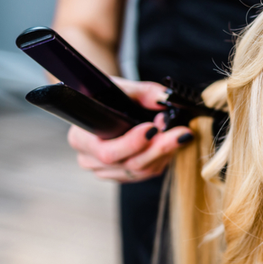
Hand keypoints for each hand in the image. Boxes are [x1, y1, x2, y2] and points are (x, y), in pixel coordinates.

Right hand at [67, 78, 194, 182]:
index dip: (133, 143)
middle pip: (129, 164)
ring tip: (179, 133)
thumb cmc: (109, 96)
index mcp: (81, 138)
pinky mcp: (123, 175)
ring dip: (165, 153)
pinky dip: (163, 158)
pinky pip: (147, 173)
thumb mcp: (123, 88)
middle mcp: (90, 160)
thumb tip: (166, 98)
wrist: (105, 106)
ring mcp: (107, 171)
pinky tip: (172, 143)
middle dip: (159, 148)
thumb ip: (145, 92)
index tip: (154, 128)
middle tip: (181, 132)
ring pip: (142, 171)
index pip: (107, 151)